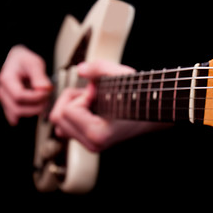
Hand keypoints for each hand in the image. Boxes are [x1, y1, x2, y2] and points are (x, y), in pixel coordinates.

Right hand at [0, 45, 51, 125]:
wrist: (18, 61)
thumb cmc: (25, 61)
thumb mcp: (35, 63)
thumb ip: (40, 76)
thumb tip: (45, 89)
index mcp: (6, 79)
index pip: (19, 96)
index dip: (36, 97)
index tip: (48, 92)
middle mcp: (2, 91)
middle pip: (17, 109)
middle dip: (36, 106)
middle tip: (48, 98)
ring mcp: (4, 99)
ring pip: (17, 114)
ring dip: (34, 110)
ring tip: (44, 100)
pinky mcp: (9, 105)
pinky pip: (15, 116)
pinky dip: (27, 114)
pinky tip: (37, 110)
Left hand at [49, 61, 170, 151]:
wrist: (155, 111)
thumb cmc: (142, 97)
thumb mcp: (121, 76)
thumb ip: (98, 68)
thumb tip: (81, 69)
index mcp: (97, 134)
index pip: (67, 110)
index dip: (81, 95)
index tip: (98, 91)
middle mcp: (93, 144)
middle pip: (58, 118)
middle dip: (72, 101)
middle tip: (92, 94)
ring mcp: (93, 145)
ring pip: (60, 124)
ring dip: (73, 107)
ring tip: (93, 100)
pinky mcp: (92, 142)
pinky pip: (68, 128)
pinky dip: (75, 115)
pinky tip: (92, 108)